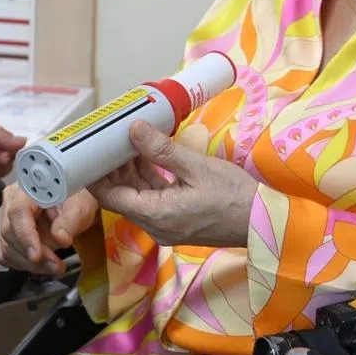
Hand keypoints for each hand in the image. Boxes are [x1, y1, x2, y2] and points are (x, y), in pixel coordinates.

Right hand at [0, 184, 98, 274]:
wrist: (72, 205)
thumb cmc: (74, 200)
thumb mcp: (80, 206)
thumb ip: (71, 221)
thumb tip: (60, 238)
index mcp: (27, 188)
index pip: (18, 211)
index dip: (25, 235)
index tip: (37, 255)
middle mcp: (11, 202)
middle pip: (10, 233)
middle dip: (34, 255)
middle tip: (57, 265)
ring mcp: (6, 220)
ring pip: (7, 248)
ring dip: (31, 264)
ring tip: (55, 266)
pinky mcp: (8, 237)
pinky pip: (9, 256)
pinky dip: (26, 265)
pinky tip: (44, 265)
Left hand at [88, 121, 257, 248]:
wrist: (267, 223)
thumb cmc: (235, 196)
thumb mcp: (197, 167)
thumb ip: (161, 150)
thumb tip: (132, 129)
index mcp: (156, 215)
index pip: (110, 197)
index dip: (95, 175)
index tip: (88, 152)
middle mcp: (156, 225)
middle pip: (121, 196)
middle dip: (112, 169)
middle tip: (108, 139)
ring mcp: (167, 225)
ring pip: (137, 196)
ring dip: (129, 171)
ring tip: (125, 141)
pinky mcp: (178, 221)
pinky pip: (153, 199)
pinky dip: (147, 178)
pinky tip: (146, 156)